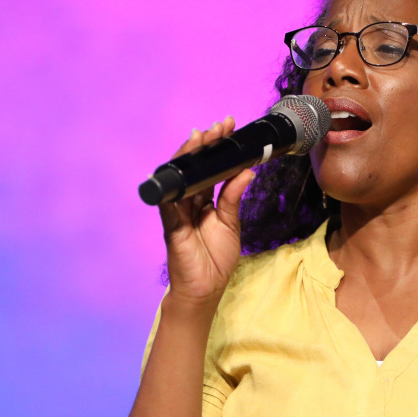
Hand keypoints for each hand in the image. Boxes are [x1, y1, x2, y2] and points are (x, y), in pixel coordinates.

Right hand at [158, 117, 255, 307]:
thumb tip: (246, 170)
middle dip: (204, 145)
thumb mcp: (230, 224)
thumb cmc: (216, 259)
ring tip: (201, 137)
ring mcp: (177, 212)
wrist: (204, 289)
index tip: (228, 128)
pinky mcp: (171, 225)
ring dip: (189, 157)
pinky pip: (170, 203)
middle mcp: (189, 202)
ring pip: (180, 178)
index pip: (210, 169)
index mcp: (204, 201)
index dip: (217, 149)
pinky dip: (175, 186)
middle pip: (194, 168)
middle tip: (218, 127)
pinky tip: (182, 169)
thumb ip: (233, 198)